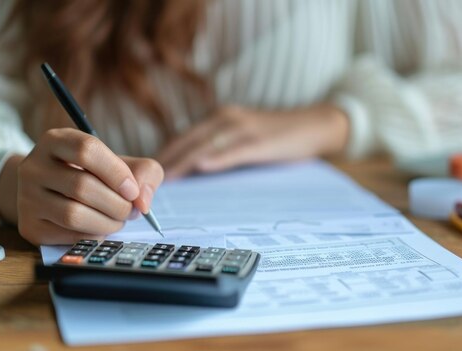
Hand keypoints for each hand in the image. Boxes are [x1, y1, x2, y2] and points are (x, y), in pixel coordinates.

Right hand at [10, 128, 162, 245]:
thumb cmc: (96, 174)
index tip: (132, 190)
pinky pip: (68, 236)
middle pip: (82, 186)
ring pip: (73, 215)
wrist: (55, 193)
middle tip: (131, 211)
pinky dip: (94, 235)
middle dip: (117, 204)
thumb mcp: (122, 163)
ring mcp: (26, 197)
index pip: (86, 150)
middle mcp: (33, 166)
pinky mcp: (29, 226)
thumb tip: (142, 201)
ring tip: (119, 220)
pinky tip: (100, 228)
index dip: (116, 172)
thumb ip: (144, 172)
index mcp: (55, 140)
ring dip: (107, 223)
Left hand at [157, 104, 348, 178]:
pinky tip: (201, 167)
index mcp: (221, 118)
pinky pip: (234, 150)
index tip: (146, 172)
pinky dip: (216, 158)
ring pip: (205, 145)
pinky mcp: (261, 140)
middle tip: (146, 181)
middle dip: (167, 161)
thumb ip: (221, 146)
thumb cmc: (277, 135)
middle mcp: (227, 118)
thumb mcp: (244, 136)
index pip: (185, 137)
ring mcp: (244, 128)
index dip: (165, 154)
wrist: (315, 124)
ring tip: (164, 179)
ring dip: (183, 162)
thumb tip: (195, 168)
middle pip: (189, 140)